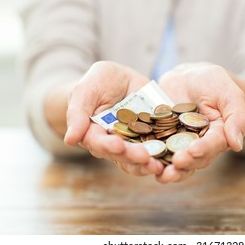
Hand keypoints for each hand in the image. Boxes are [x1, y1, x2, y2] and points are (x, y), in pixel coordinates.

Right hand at [64, 61, 163, 175]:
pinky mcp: (152, 140)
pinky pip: (158, 152)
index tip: (117, 145)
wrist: (122, 80)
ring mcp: (134, 144)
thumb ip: (78, 112)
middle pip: (121, 155)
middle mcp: (114, 144)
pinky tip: (174, 160)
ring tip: (158, 165)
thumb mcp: (87, 89)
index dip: (107, 145)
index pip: (99, 143)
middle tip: (144, 157)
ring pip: (139, 160)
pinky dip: (165, 157)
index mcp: (94, 134)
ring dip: (148, 164)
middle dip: (132, 157)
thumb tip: (70, 139)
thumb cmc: (99, 82)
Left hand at [157, 62, 244, 182]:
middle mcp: (200, 145)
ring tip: (161, 174)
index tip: (193, 150)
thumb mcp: (227, 93)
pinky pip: (157, 152)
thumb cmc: (212, 82)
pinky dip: (152, 159)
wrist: (187, 76)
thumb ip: (236, 117)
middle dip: (185, 163)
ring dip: (169, 170)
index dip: (204, 149)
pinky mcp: (162, 140)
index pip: (213, 145)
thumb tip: (237, 145)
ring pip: (176, 162)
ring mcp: (180, 145)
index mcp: (218, 135)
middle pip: (194, 160)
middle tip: (175, 163)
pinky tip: (144, 163)